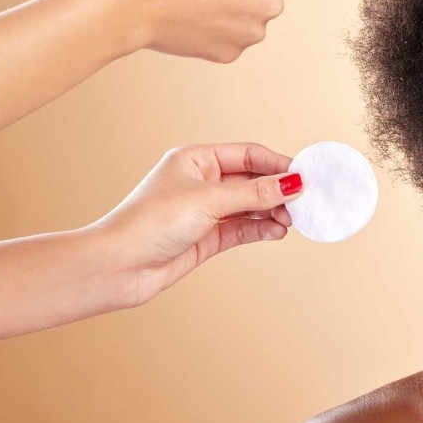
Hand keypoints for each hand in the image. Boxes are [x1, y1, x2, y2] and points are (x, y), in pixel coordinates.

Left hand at [91, 142, 303, 306]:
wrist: (117, 267)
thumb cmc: (150, 223)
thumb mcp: (209, 200)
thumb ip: (254, 193)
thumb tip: (293, 183)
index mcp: (197, 160)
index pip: (249, 154)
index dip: (278, 165)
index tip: (305, 176)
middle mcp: (202, 182)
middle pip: (253, 181)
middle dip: (278, 192)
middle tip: (303, 203)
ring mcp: (205, 211)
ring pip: (251, 207)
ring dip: (272, 213)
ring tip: (290, 221)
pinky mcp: (207, 237)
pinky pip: (243, 228)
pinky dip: (261, 229)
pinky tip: (276, 232)